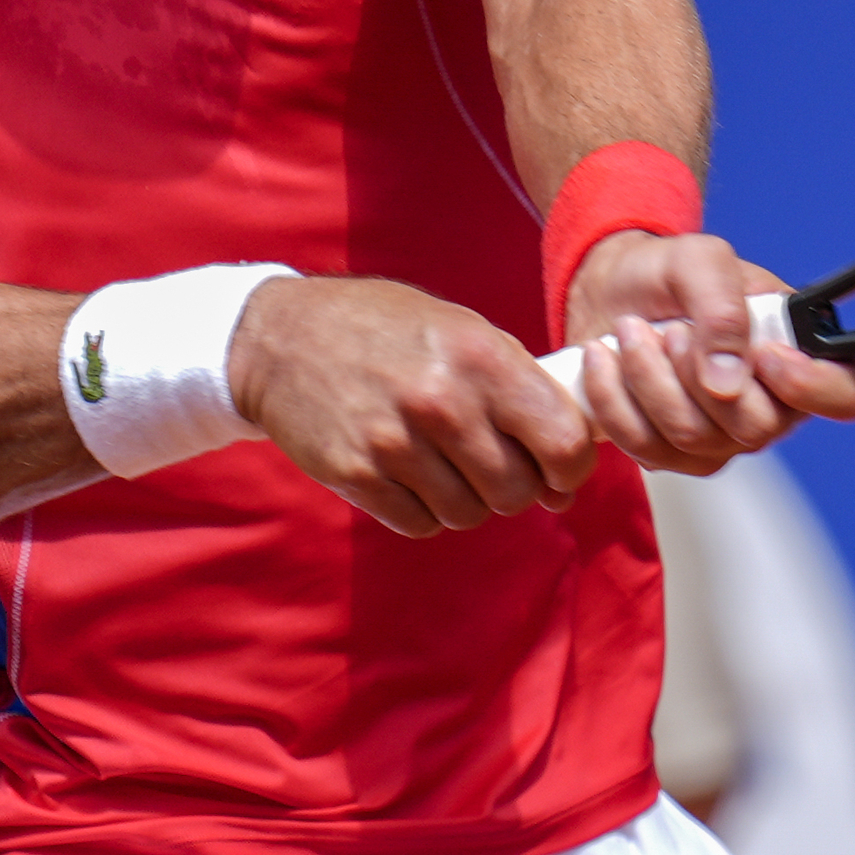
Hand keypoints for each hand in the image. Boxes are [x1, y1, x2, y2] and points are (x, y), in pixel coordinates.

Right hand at [225, 276, 595, 536]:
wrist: (285, 338)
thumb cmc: (390, 331)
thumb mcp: (464, 331)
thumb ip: (521, 389)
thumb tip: (570, 465)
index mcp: (482, 358)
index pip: (562, 442)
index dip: (570, 467)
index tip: (559, 469)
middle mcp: (443, 402)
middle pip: (517, 490)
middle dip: (515, 486)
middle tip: (492, 463)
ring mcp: (395, 442)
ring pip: (470, 514)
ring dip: (466, 499)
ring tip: (444, 462)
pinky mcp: (357, 474)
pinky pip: (421, 523)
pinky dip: (423, 509)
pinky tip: (407, 473)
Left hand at [559, 231, 854, 474]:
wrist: (611, 293)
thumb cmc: (668, 274)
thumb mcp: (700, 260)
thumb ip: (723, 308)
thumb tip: (729, 380)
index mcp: (801, 353)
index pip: (846, 395)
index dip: (813, 387)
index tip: (766, 356)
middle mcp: (771, 405)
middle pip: (754, 427)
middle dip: (695, 372)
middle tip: (671, 329)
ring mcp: (722, 437)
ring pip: (692, 438)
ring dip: (647, 378)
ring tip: (630, 333)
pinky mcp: (673, 454)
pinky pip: (646, 448)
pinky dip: (614, 400)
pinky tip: (606, 363)